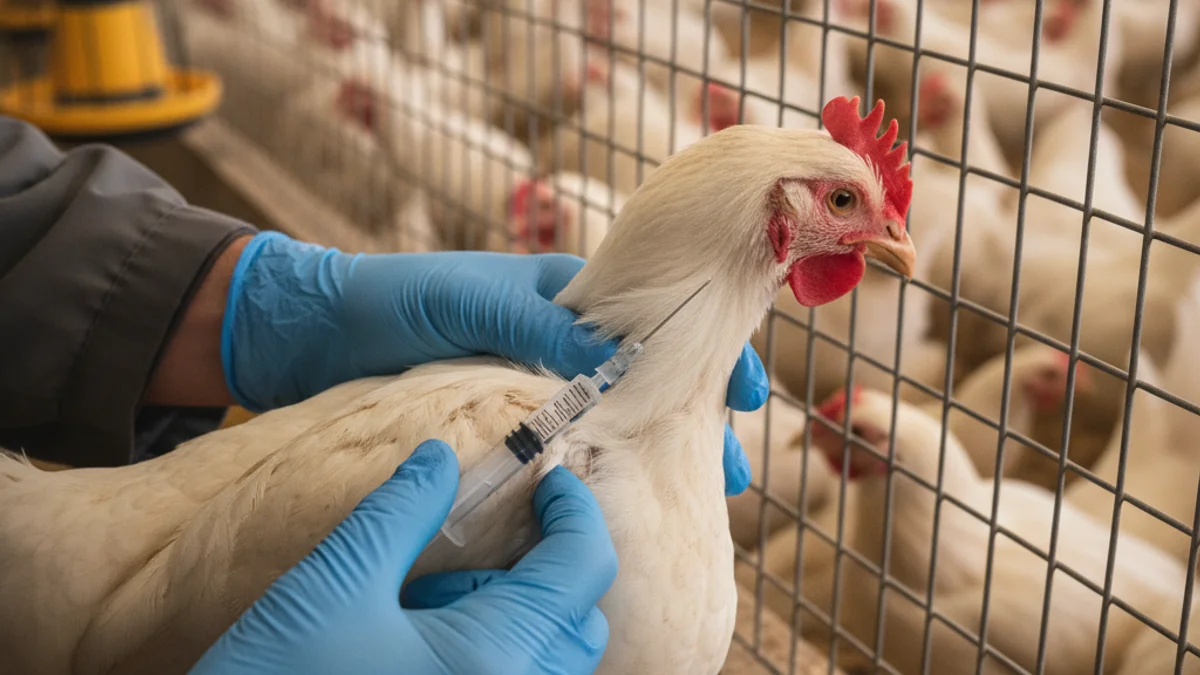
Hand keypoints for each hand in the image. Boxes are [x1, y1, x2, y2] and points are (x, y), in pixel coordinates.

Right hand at [190, 440, 616, 674]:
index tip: (551, 481)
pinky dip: (487, 651)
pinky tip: (413, 645)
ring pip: (543, 658)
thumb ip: (400, 512)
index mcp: (497, 657)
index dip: (574, 511)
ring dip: (503, 617)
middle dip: (533, 574)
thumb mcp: (335, 584)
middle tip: (457, 554)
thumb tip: (439, 457)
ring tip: (415, 609)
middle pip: (572, 620)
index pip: (582, 567)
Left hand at [222, 232, 766, 494]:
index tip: (746, 394)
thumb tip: (611, 355)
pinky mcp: (503, 430)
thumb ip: (532, 319)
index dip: (706, 355)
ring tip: (699, 505)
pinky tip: (623, 508)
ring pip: (614, 426)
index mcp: (561, 297)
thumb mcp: (464, 296)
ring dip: (658, 460)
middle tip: (732, 474)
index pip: (655, 321)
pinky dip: (601, 478)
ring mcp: (533, 390)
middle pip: (647, 384)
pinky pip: (565, 454)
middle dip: (694, 424)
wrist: (311, 337)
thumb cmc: (392, 299)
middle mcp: (557, 344)